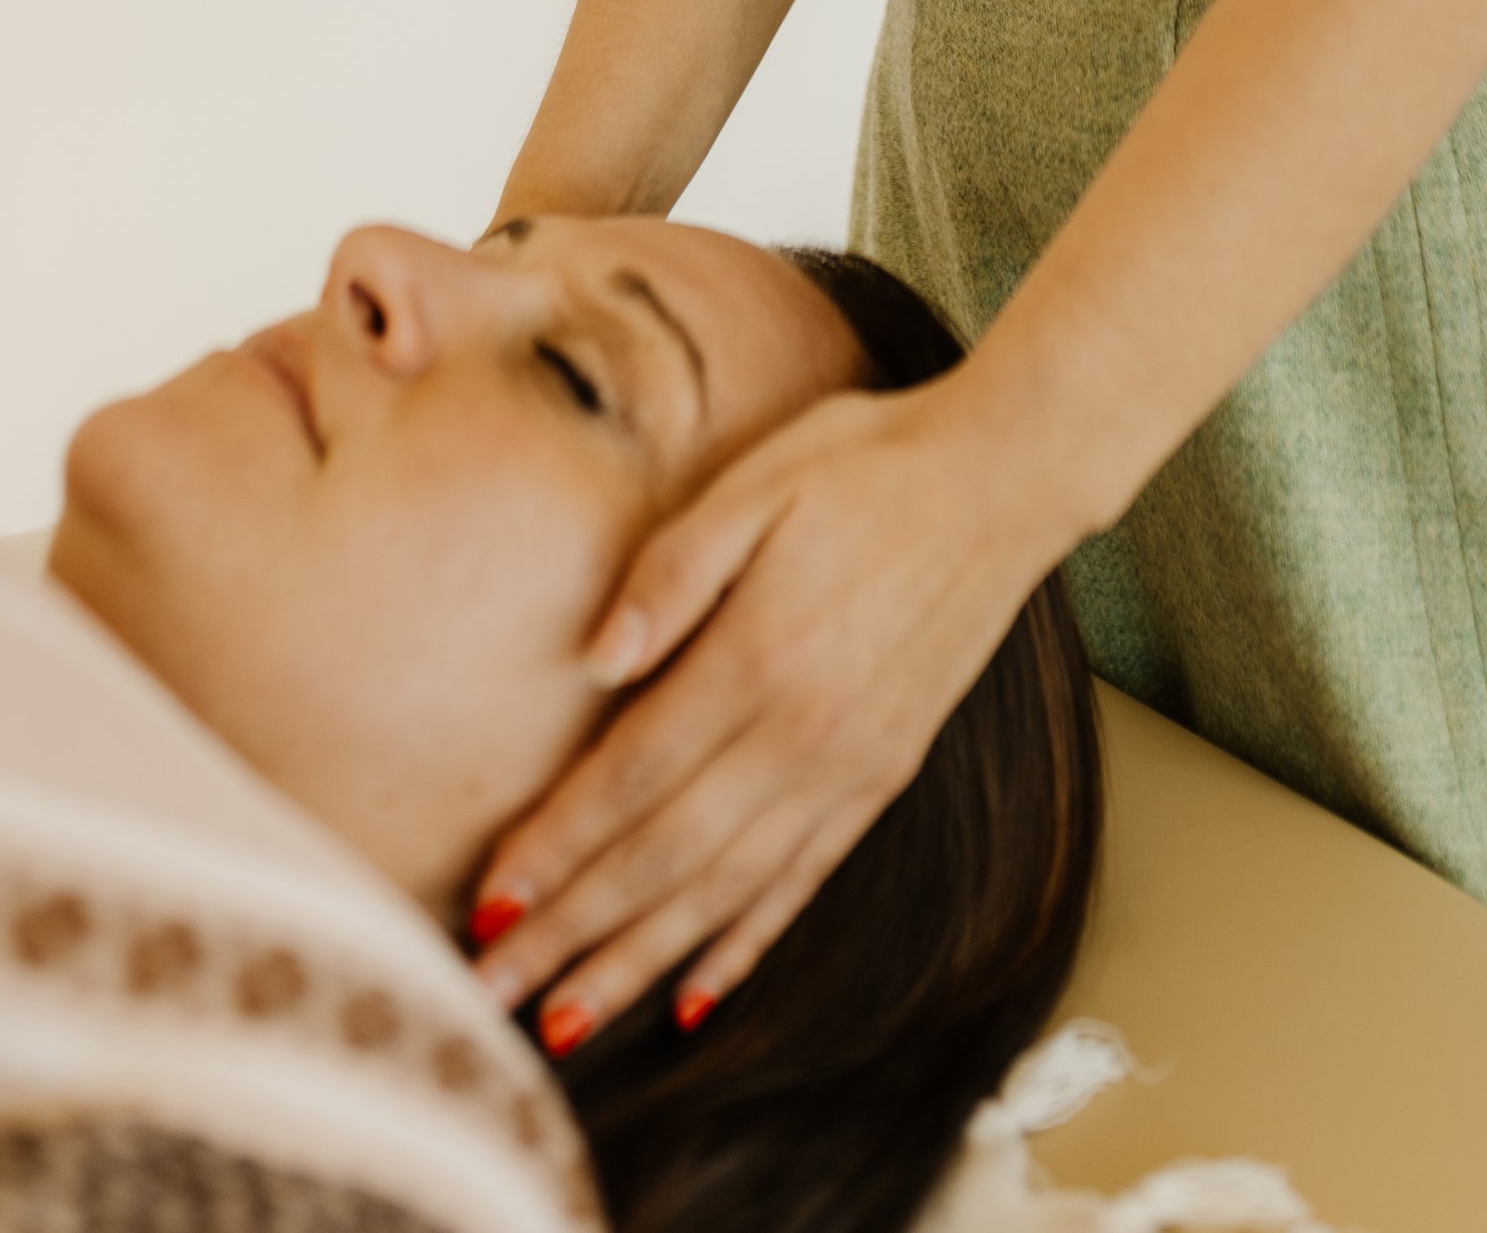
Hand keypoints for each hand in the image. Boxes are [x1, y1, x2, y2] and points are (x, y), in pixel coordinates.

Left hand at [467, 373, 1060, 1046]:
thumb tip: (592, 662)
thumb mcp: (757, 481)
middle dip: (570, 935)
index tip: (487, 905)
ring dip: (639, 964)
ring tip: (565, 1021)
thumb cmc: (863, 464)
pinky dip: (743, 948)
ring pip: (725, 893)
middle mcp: (803, 735)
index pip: (630, 778)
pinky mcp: (884, 778)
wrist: (999, 482)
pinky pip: (801, 884)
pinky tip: (694, 1001)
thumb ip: (670, 571)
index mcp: (759, 657)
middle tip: (489, 998)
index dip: (554, 849)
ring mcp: (849, 768)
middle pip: (663, 859)